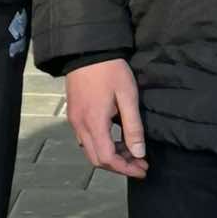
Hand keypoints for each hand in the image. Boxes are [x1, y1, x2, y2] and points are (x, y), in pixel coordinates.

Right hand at [65, 59, 147, 178]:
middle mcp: (80, 125)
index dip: (126, 168)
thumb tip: (139, 153)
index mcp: (94, 122)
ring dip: (109, 156)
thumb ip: (133, 127)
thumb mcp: (127, 96)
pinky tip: (114, 137)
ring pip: (89, 150)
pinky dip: (100, 144)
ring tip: (130, 150)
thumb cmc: (110, 69)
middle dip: (119, 166)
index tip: (143, 168)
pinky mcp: (73, 112)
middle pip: (96, 159)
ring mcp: (74, 119)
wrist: (87, 49)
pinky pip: (84, 138)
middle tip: (139, 162)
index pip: (108, 159)